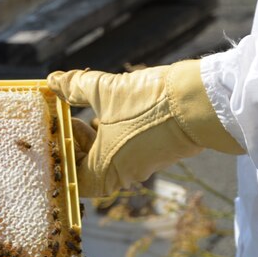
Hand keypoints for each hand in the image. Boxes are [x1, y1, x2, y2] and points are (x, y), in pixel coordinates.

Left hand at [47, 60, 243, 196]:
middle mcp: (123, 174)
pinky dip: (113, 133)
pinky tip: (110, 113)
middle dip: (74, 142)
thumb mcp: (104, 90)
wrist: (204, 101)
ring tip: (86, 112)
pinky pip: (125, 148)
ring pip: (107, 155)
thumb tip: (53, 80)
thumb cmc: (150, 103)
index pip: (71, 177)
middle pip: (87, 166)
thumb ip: (75, 86)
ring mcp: (142, 164)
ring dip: (93, 136)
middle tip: (67, 118)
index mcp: (105, 171)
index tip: (57, 131)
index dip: (60, 154)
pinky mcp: (156, 151)